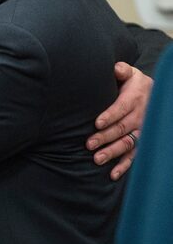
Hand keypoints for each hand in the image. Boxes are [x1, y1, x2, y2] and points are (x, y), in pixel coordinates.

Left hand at [86, 61, 152, 179]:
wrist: (156, 95)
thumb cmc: (135, 84)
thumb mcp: (131, 74)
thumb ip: (122, 70)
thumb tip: (115, 68)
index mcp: (135, 99)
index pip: (121, 108)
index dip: (110, 116)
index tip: (97, 123)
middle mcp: (139, 117)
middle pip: (121, 129)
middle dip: (105, 137)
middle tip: (88, 144)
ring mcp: (141, 131)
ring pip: (127, 144)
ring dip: (112, 152)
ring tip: (97, 159)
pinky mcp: (141, 142)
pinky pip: (134, 156)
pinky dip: (124, 166)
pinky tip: (112, 175)